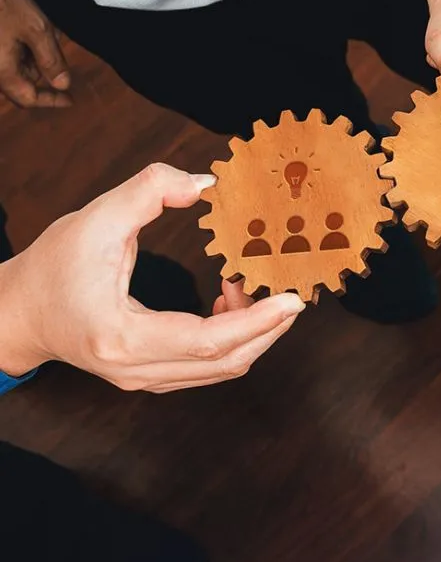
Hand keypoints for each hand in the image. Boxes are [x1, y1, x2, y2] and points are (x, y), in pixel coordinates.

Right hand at [0, 0, 69, 107]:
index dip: (51, 101)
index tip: (71, 99)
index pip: (26, 98)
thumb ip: (50, 59)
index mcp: (1, 68)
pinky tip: (33, 13)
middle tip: (56, 39)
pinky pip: (12, 42)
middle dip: (45, 64)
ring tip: (43, 20)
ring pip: (19, 58)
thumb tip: (62, 84)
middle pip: (23, 77)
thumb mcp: (35, 28)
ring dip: (37, 46)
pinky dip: (27, 35)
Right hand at [0, 163, 303, 390]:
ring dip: (253, 331)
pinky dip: (232, 338)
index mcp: (122, 337)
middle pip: (227, 361)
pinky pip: (207, 365)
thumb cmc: (50, 267)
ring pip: (222, 368)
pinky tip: (230, 301)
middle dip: (269, 327)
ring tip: (252, 285)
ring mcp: (144, 379)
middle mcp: (136, 369)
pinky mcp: (151, 376)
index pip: (207, 340)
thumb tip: (205, 182)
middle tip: (293, 291)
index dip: (257, 321)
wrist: (17, 313)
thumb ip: (148, 191)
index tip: (293, 300)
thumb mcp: (94, 219)